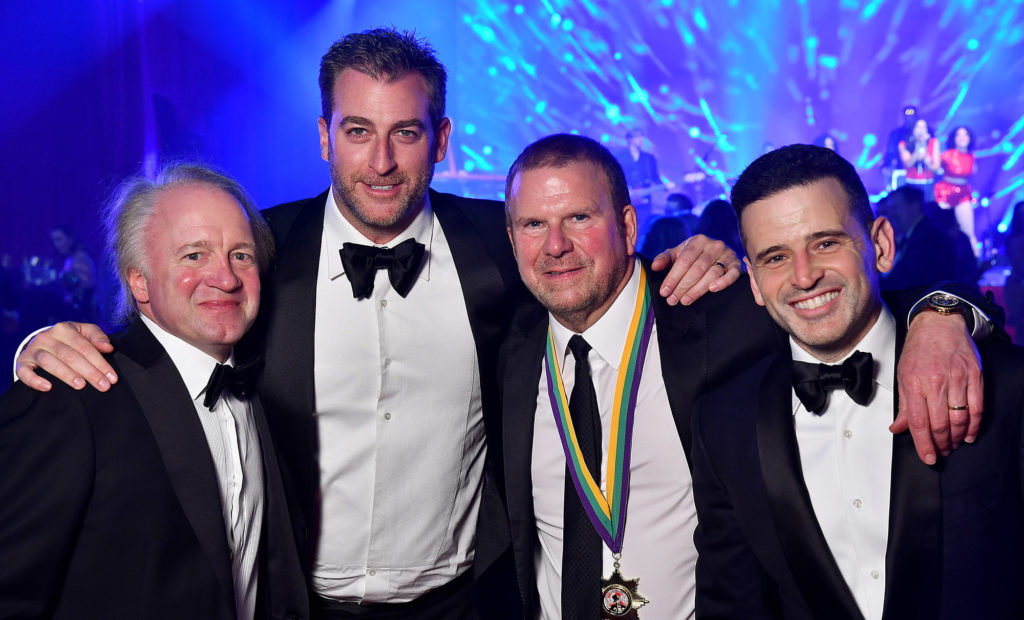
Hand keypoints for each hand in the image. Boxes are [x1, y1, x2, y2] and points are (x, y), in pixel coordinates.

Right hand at [15, 322, 116, 391]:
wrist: (42, 342)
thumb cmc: (69, 339)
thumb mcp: (83, 332)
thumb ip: (97, 337)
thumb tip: (108, 347)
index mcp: (64, 328)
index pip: (85, 347)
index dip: (100, 363)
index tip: (112, 378)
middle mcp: (47, 337)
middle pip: (70, 356)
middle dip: (89, 372)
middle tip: (103, 386)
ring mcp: (33, 350)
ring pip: (49, 362)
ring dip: (66, 374)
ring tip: (81, 385)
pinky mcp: (22, 362)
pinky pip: (25, 372)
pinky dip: (34, 380)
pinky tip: (48, 387)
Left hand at [649, 234, 741, 304]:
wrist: (715, 254)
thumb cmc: (692, 256)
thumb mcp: (677, 254)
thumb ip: (665, 259)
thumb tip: (655, 266)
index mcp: (698, 241)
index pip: (684, 261)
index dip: (673, 277)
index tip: (664, 292)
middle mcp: (714, 245)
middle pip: (697, 269)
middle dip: (683, 286)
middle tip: (673, 300)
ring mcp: (727, 254)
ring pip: (712, 273)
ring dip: (698, 289)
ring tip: (685, 300)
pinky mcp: (737, 265)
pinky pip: (732, 275)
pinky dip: (723, 282)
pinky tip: (712, 290)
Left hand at [890, 312, 982, 464]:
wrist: (939, 324)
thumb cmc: (919, 349)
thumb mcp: (903, 375)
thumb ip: (903, 405)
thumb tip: (897, 428)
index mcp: (914, 383)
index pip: (918, 422)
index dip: (923, 444)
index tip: (928, 457)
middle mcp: (936, 382)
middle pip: (940, 424)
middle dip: (940, 444)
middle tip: (940, 453)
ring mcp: (957, 379)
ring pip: (959, 419)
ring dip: (956, 438)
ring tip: (952, 445)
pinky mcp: (974, 376)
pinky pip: (977, 407)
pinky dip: (974, 425)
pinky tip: (969, 434)